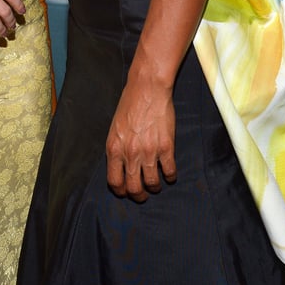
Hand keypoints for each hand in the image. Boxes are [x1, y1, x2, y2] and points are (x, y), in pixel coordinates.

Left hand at [105, 74, 176, 202]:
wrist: (147, 89)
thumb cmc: (130, 104)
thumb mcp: (115, 128)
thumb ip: (117, 148)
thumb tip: (121, 166)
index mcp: (114, 148)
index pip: (114, 181)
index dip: (121, 191)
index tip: (126, 191)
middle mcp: (130, 153)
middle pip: (133, 188)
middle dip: (139, 196)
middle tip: (143, 195)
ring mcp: (149, 151)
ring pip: (152, 183)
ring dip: (155, 187)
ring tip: (157, 184)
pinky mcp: (166, 147)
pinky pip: (169, 171)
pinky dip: (170, 176)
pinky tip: (169, 174)